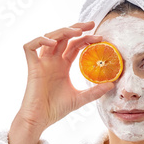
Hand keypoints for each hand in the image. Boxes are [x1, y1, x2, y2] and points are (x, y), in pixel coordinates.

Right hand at [8, 21, 113, 143]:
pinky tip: (53, 43)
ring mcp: (41, 62)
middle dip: (76, 27)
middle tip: (91, 24)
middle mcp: (52, 60)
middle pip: (63, 36)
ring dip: (62, 31)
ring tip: (77, 31)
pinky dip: (40, 41)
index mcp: (62, 65)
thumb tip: (112, 85)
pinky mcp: (32, 67)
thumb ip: (94, 91)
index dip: (86, 38)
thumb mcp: (80, 99)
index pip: (74, 45)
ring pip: (49, 37)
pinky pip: (30, 47)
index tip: (100, 37)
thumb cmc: (56, 109)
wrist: (40, 120)